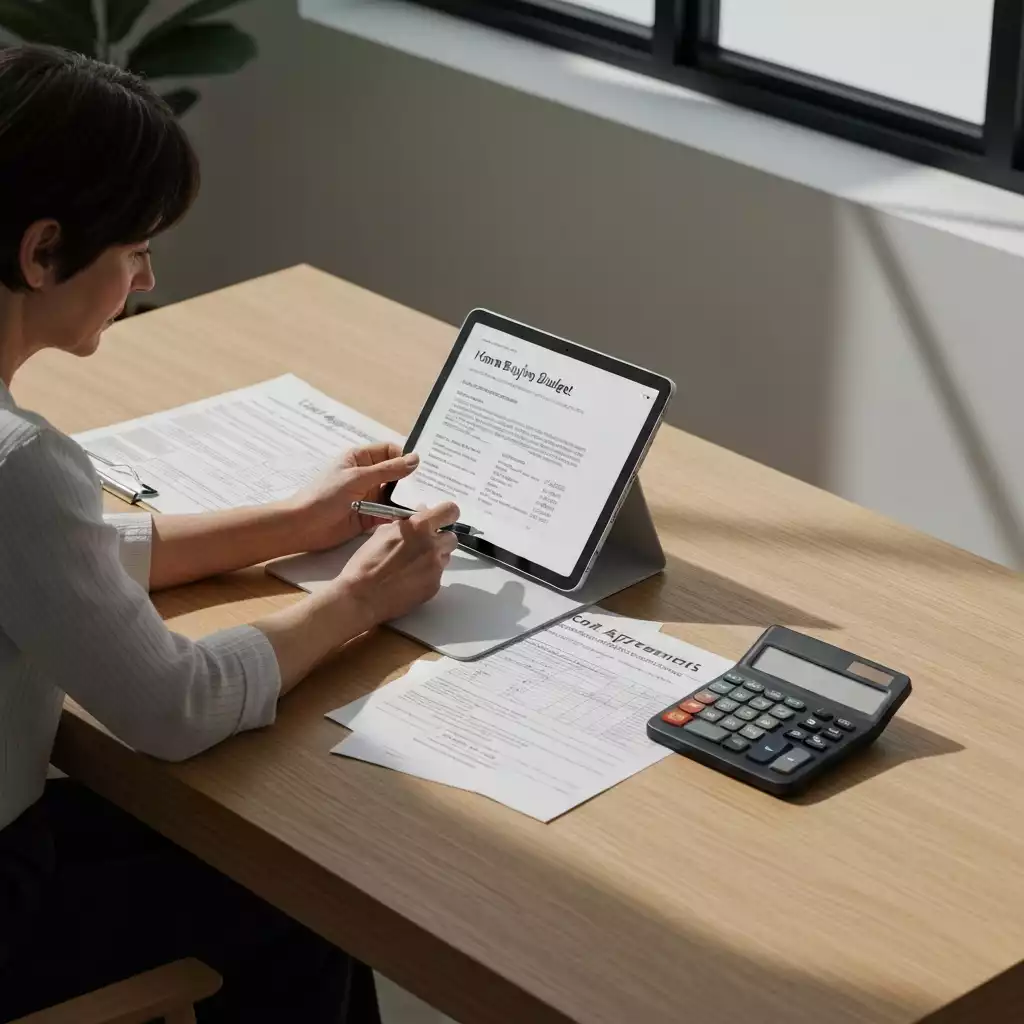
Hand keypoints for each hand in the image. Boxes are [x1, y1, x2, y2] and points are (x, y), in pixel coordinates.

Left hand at [287, 443, 419, 551]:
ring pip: (395, 495)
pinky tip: (416, 519)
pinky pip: (391, 514)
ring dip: (408, 499)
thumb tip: (416, 459)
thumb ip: (388, 470)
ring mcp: (369, 496)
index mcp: (360, 459)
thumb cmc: (325, 495)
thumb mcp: (357, 478)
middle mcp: (367, 475)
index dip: (405, 457)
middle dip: (411, 480)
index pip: (390, 451)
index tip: (423, 468)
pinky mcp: (371, 516)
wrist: (304, 526)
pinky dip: (401, 516)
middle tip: (432, 487)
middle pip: (396, 473)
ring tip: (428, 504)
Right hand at [336, 501, 459, 624]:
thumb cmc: (367, 563)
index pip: (450, 511)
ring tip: (412, 565)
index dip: (447, 514)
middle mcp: (432, 546)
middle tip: (423, 545)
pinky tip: (409, 580)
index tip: (443, 518)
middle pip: (451, 538)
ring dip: (434, 557)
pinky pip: (438, 575)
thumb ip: (406, 522)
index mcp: (419, 527)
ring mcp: (436, 567)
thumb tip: (420, 512)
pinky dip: (427, 576)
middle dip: (439, 540)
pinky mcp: (435, 586)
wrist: (362, 596)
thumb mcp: (382, 533)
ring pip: (445, 557)